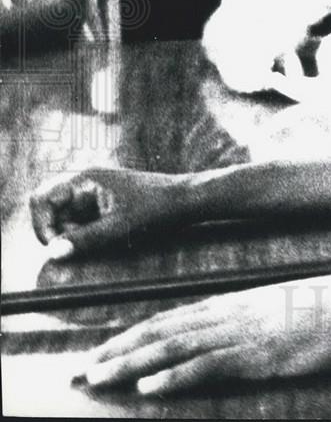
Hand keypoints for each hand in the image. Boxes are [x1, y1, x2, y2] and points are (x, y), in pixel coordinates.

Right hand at [29, 168, 189, 258]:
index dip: (42, 226)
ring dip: (73, 235)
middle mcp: (86, 182)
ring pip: (66, 219)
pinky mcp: (104, 204)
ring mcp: (95, 193)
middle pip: (51, 210)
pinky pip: (82, 221)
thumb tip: (53, 253)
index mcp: (85, 178)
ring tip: (100, 240)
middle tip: (79, 247)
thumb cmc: (157, 209)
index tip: (57, 248)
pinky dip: (86, 234)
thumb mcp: (120, 228)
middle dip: (59, 232)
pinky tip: (107, 238)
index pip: (42, 199)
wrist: (187, 200)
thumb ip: (84, 240)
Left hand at [80, 263, 330, 393]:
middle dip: (119, 351)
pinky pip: (209, 365)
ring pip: (175, 347)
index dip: (133, 335)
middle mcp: (230, 314)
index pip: (171, 318)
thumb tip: (225, 337)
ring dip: (132, 364)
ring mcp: (244, 333)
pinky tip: (150, 387)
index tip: (103, 350)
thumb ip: (249, 322)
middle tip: (84, 371)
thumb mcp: (279, 313)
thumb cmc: (324, 311)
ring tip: (100, 378)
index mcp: (233, 304)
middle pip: (163, 331)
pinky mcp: (260, 354)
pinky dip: (175, 376)